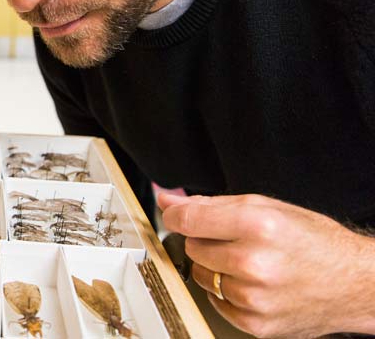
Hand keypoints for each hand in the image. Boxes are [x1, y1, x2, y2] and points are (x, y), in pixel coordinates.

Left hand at [157, 193, 374, 337]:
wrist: (355, 283)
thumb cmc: (314, 242)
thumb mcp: (266, 208)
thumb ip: (210, 204)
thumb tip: (168, 200)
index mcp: (257, 226)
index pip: (188, 220)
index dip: (175, 216)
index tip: (175, 216)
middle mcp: (254, 263)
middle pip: (193, 248)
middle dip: (206, 241)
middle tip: (235, 241)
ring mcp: (254, 297)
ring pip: (201, 276)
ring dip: (215, 268)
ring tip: (248, 263)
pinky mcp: (255, 322)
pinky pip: (216, 302)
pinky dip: (226, 293)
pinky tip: (253, 284)